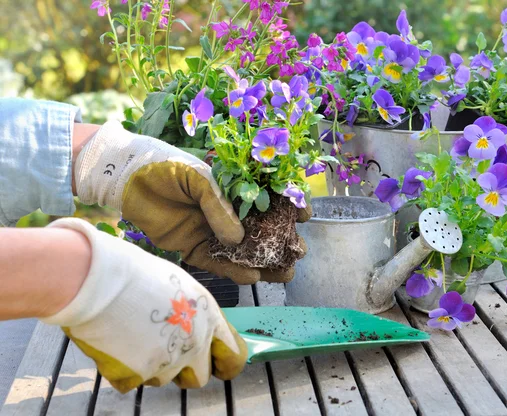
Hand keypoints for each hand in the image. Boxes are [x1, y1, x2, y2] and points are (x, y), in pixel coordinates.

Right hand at [42, 218, 246, 393]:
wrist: (98, 279)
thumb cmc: (137, 273)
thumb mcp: (181, 286)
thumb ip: (195, 315)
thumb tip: (197, 328)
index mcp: (209, 320)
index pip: (234, 357)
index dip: (226, 363)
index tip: (219, 365)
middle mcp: (193, 345)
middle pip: (199, 377)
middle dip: (186, 369)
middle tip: (166, 351)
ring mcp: (165, 364)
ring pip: (163, 379)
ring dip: (152, 364)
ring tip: (133, 334)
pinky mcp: (134, 376)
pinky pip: (132, 381)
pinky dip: (124, 369)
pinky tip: (116, 343)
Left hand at [74, 121, 309, 283]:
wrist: (127, 181)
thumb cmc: (166, 168)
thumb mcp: (197, 179)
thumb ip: (218, 206)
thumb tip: (237, 238)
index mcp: (233, 188)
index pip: (268, 198)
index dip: (289, 207)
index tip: (305, 217)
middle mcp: (227, 212)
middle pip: (261, 230)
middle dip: (282, 242)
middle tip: (297, 253)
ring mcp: (211, 232)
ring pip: (244, 252)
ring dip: (265, 263)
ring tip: (284, 274)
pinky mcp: (193, 248)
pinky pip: (218, 263)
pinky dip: (235, 272)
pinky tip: (253, 278)